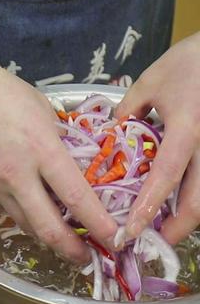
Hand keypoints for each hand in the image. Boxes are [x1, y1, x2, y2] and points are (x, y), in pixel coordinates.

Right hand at [0, 0, 117, 260]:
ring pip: (25, 223)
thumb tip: (72, 161)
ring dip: (47, 236)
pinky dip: (25, 214)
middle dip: (71, 249)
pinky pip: (7, 207)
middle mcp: (18, 174)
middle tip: (86, 258)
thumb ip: (57, 140)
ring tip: (63, 240)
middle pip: (47, 227)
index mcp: (41, 149)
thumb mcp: (41, 108)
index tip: (115, 240)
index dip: (99, 225)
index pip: (76, 197)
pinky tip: (33, 210)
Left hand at [116, 32, 199, 243]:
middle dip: (175, 229)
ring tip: (164, 227)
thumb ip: (128, 112)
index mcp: (186, 129)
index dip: (148, 208)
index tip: (130, 232)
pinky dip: (196, 195)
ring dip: (187, 216)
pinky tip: (181, 201)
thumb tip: (112, 137)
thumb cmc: (189, 61)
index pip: (165, 177)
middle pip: (199, 201)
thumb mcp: (149, 83)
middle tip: (151, 242)